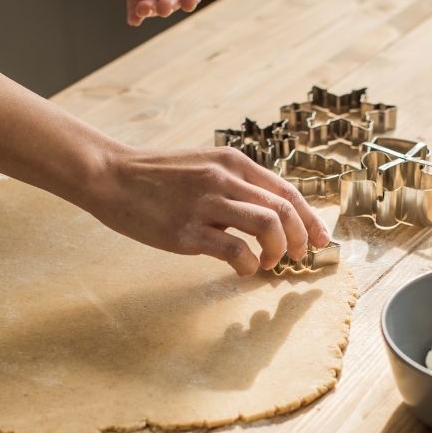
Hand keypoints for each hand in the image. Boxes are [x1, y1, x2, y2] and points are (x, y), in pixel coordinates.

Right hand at [83, 145, 331, 275]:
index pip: (288, 191)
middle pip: (285, 210)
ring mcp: (207, 204)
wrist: (111, 176)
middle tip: (298, 257)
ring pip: (268, 226)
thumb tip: (270, 214)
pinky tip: (244, 270)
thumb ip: (236, 184)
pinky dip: (249, 265)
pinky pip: (236, 251)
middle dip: (301, 239)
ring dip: (279, 252)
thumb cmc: (158, 176)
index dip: (311, 218)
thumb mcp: (204, 166)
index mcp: (233, 162)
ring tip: (269, 264)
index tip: (320, 239)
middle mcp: (225, 179)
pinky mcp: (188, 231)